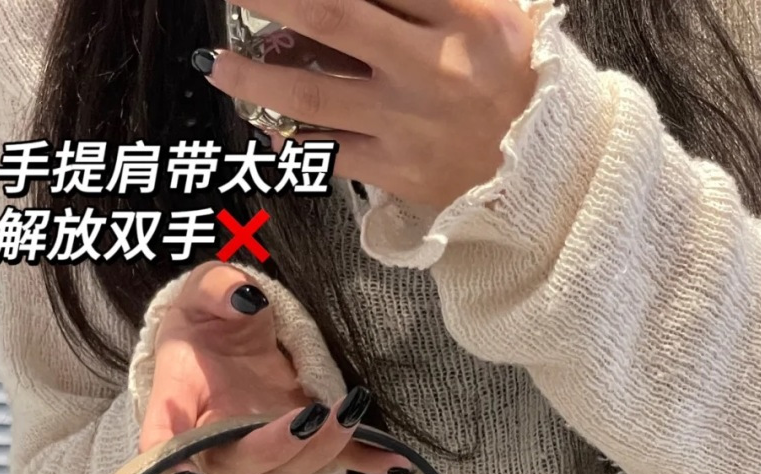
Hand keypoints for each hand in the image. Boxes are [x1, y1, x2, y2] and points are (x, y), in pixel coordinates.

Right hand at [145, 261, 408, 473]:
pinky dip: (366, 460)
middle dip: (279, 447)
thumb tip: (246, 298)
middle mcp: (219, 440)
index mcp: (180, 405)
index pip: (162, 444)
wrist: (227, 336)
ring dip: (324, 447)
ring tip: (349, 410)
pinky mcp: (303, 439)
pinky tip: (397, 462)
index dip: (168, 464)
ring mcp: (264, 445)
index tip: (181, 471)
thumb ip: (216, 290)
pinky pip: (335, 458)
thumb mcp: (202, 292)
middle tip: (307, 416)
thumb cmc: (204, 320)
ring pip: (292, 467)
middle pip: (244, 462)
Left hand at [196, 0, 539, 212]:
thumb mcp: (494, 12)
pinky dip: (288, 139)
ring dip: (255, 78)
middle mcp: (434, 68)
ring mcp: (409, 124)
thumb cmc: (511, 78)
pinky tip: (260, 125)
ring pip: (313, 95)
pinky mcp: (396, 171)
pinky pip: (328, 152)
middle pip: (333, 19)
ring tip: (217, 65)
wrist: (543, 168)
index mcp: (466, 16)